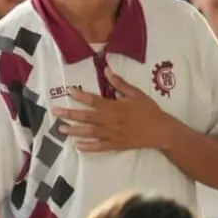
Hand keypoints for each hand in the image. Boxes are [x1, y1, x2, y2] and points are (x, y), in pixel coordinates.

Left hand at [52, 68, 173, 152]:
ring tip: (60, 129)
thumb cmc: (149, 110)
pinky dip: (88, 147)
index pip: (95, 101)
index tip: (69, 91)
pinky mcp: (117, 145)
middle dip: (70, 114)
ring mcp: (113, 135)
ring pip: (90, 133)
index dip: (81, 95)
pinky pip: (100, 147)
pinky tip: (77, 146)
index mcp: (116, 107)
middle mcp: (112, 121)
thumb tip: (106, 70)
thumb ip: (120, 83)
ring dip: (74, 131)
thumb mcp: (136, 94)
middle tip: (55, 112)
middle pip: (88, 117)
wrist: (162, 131)